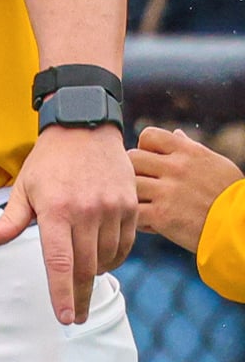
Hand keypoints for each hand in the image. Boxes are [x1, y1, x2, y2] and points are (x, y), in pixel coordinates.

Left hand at [0, 125, 137, 323]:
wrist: (85, 129)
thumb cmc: (48, 162)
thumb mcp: (23, 188)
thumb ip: (9, 220)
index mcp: (55, 210)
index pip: (60, 262)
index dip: (62, 293)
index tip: (64, 318)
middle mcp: (87, 212)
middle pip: (86, 268)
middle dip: (79, 297)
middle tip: (74, 316)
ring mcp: (112, 209)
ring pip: (106, 259)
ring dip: (95, 275)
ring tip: (83, 279)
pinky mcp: (129, 206)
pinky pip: (124, 245)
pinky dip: (113, 258)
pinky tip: (101, 258)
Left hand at [131, 126, 242, 254]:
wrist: (243, 227)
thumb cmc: (232, 196)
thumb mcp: (216, 165)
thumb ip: (191, 149)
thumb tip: (176, 134)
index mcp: (189, 152)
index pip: (149, 135)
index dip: (145, 147)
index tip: (152, 162)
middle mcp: (176, 168)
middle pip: (132, 158)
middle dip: (134, 171)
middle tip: (145, 186)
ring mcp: (168, 191)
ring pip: (129, 184)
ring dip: (133, 195)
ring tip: (146, 205)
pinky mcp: (162, 216)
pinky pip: (133, 211)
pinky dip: (137, 219)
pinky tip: (151, 223)